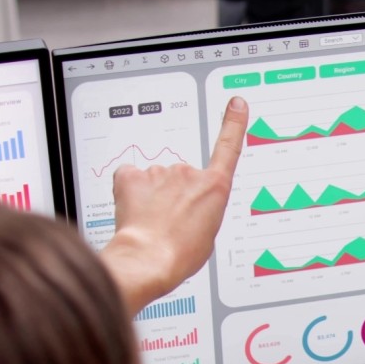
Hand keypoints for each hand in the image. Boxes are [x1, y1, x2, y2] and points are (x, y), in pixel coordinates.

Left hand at [99, 96, 248, 313]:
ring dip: (151, 197)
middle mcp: (189, 173)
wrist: (149, 259)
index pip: (228, 147)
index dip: (233, 123)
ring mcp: (161, 172)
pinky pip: (130, 177)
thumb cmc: (180, 254)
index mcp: (214, 187)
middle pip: (180, 177)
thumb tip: (186, 209)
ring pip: (155, 181)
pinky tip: (131, 209)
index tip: (236, 104)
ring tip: (150, 223)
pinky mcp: (134, 175)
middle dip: (173, 196)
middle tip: (168, 222)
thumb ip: (202, 211)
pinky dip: (128, 191)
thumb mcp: (207, 236)